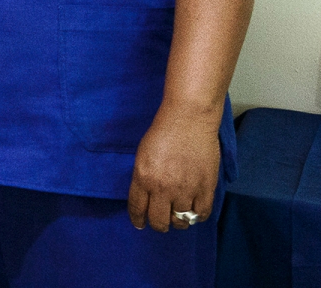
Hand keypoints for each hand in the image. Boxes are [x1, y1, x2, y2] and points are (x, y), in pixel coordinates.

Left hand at [127, 105, 220, 231]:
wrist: (188, 120)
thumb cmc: (162, 133)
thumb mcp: (142, 156)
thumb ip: (143, 178)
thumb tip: (146, 198)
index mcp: (143, 178)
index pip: (137, 209)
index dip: (138, 220)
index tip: (140, 224)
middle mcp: (163, 188)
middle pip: (159, 222)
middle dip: (158, 225)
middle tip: (161, 222)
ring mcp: (186, 190)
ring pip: (181, 221)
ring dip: (178, 221)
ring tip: (178, 215)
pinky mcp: (206, 188)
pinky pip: (201, 214)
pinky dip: (197, 216)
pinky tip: (193, 210)